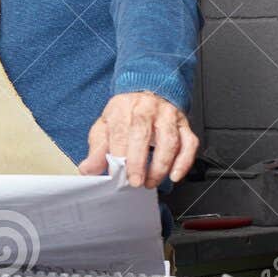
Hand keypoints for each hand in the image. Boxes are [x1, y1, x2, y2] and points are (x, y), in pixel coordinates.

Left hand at [79, 91, 199, 187]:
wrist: (147, 94)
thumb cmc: (125, 114)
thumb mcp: (104, 127)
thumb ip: (97, 149)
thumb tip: (88, 169)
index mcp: (123, 107)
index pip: (120, 132)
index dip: (119, 155)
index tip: (116, 174)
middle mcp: (147, 109)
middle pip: (143, 135)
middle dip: (139, 162)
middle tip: (135, 181)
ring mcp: (168, 116)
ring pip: (169, 141)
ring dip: (161, 166)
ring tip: (151, 182)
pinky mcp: (184, 125)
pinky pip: (189, 143)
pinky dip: (184, 161)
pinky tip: (175, 175)